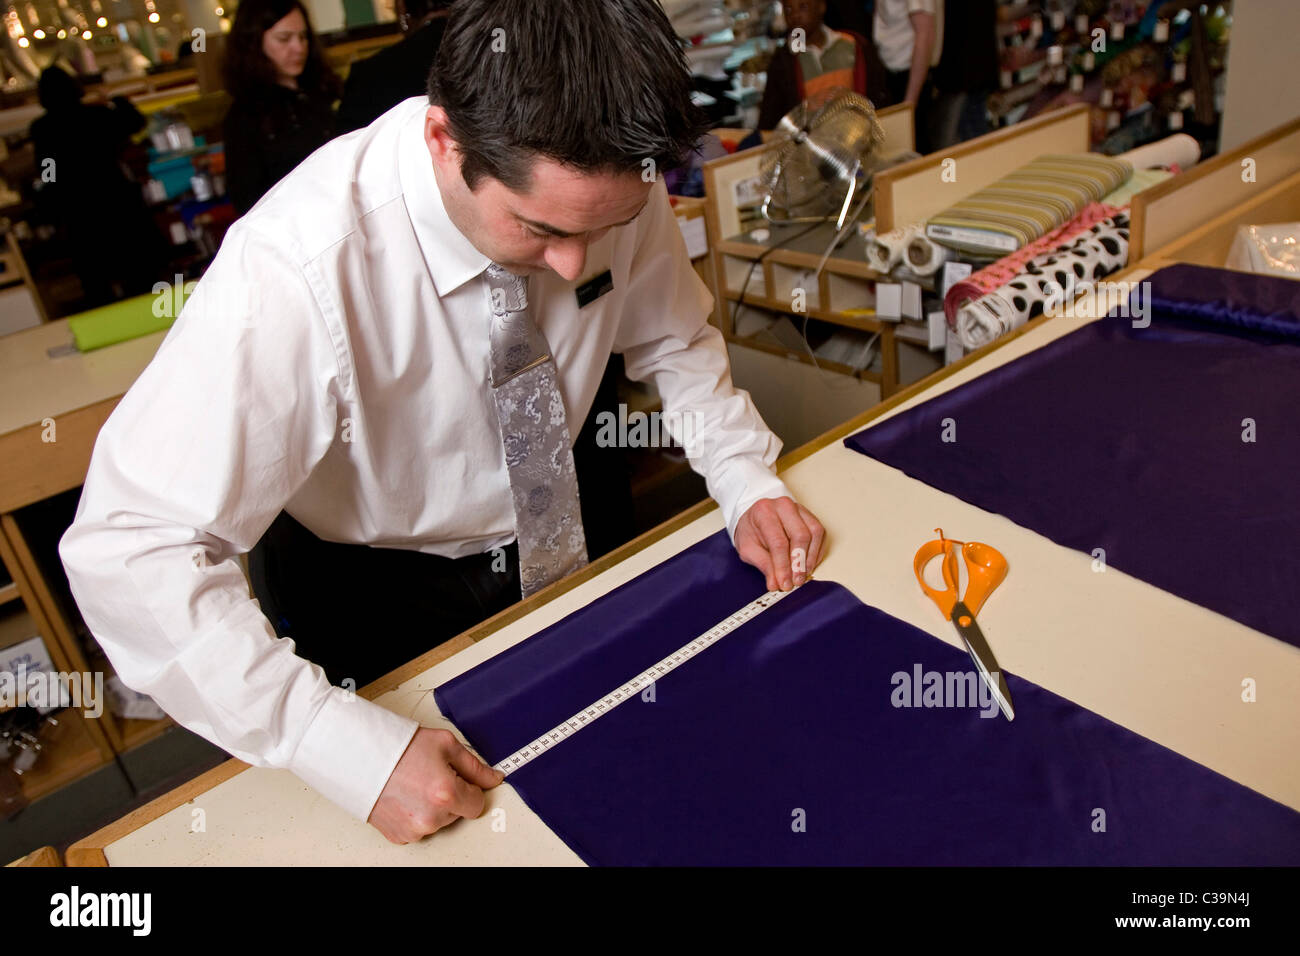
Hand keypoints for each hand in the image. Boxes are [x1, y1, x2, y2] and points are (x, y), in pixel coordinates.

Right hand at [368, 727, 503, 843]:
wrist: (359, 756)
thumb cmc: (397, 747)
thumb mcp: (445, 744)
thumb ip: (475, 766)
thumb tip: (492, 778)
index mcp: (445, 794)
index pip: (478, 804)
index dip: (471, 788)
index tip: (461, 779)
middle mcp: (430, 818)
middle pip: (458, 813)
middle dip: (451, 795)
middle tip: (431, 774)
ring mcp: (413, 830)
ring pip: (439, 821)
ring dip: (433, 806)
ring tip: (414, 783)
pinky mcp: (399, 836)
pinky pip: (420, 827)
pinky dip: (416, 814)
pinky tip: (406, 795)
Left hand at [734, 496, 825, 591]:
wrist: (756, 516)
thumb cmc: (752, 530)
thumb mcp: (748, 549)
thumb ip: (763, 565)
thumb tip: (775, 583)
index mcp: (764, 512)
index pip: (778, 542)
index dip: (783, 566)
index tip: (785, 583)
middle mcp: (784, 506)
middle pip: (800, 536)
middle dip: (799, 563)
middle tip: (796, 581)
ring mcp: (799, 509)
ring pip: (814, 533)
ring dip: (810, 559)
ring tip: (802, 575)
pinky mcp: (810, 516)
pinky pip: (820, 534)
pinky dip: (816, 553)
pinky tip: (808, 565)